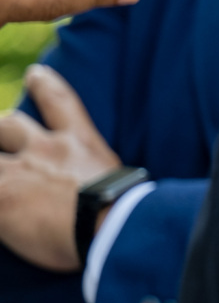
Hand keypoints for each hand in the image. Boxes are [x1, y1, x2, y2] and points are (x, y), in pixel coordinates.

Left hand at [0, 66, 122, 271]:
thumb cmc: (122, 212)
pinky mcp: (0, 197)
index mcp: (79, 143)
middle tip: (2, 132)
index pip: (59, 102)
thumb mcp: (118, 182)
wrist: (111, 229)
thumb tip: (98, 193)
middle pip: (8, 123)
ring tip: (2, 181)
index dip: (45, 85)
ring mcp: (17, 171)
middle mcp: (44, 149)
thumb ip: (98, 179)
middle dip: (3, 127)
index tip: (35, 72)